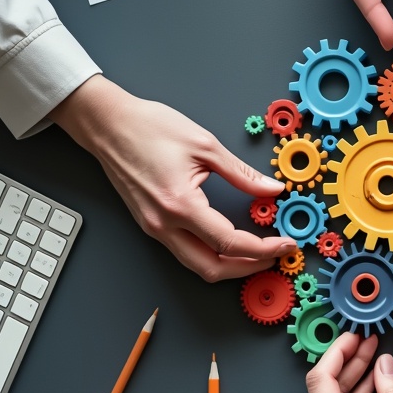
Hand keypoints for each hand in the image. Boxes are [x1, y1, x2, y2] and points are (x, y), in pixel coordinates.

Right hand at [49, 75, 296, 281]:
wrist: (107, 124)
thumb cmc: (148, 127)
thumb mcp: (205, 145)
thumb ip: (242, 174)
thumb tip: (272, 189)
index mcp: (180, 204)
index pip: (230, 242)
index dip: (263, 249)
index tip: (285, 245)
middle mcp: (164, 224)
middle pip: (212, 268)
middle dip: (248, 268)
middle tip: (276, 256)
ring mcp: (154, 228)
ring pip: (197, 264)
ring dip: (230, 265)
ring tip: (258, 253)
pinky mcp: (151, 225)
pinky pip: (185, 252)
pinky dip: (212, 254)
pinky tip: (230, 243)